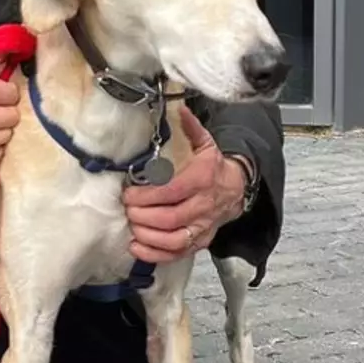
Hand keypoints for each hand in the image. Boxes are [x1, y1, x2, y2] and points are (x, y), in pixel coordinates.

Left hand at [123, 106, 247, 264]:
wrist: (237, 190)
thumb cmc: (214, 168)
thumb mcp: (206, 144)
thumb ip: (191, 127)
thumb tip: (180, 108)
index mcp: (202, 179)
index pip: (172, 191)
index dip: (147, 195)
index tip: (129, 194)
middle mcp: (203, 206)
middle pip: (170, 218)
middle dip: (143, 216)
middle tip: (127, 210)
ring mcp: (202, 226)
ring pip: (173, 239)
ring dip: (148, 236)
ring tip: (132, 227)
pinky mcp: (200, 241)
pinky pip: (178, 253)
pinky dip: (156, 254)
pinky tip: (138, 247)